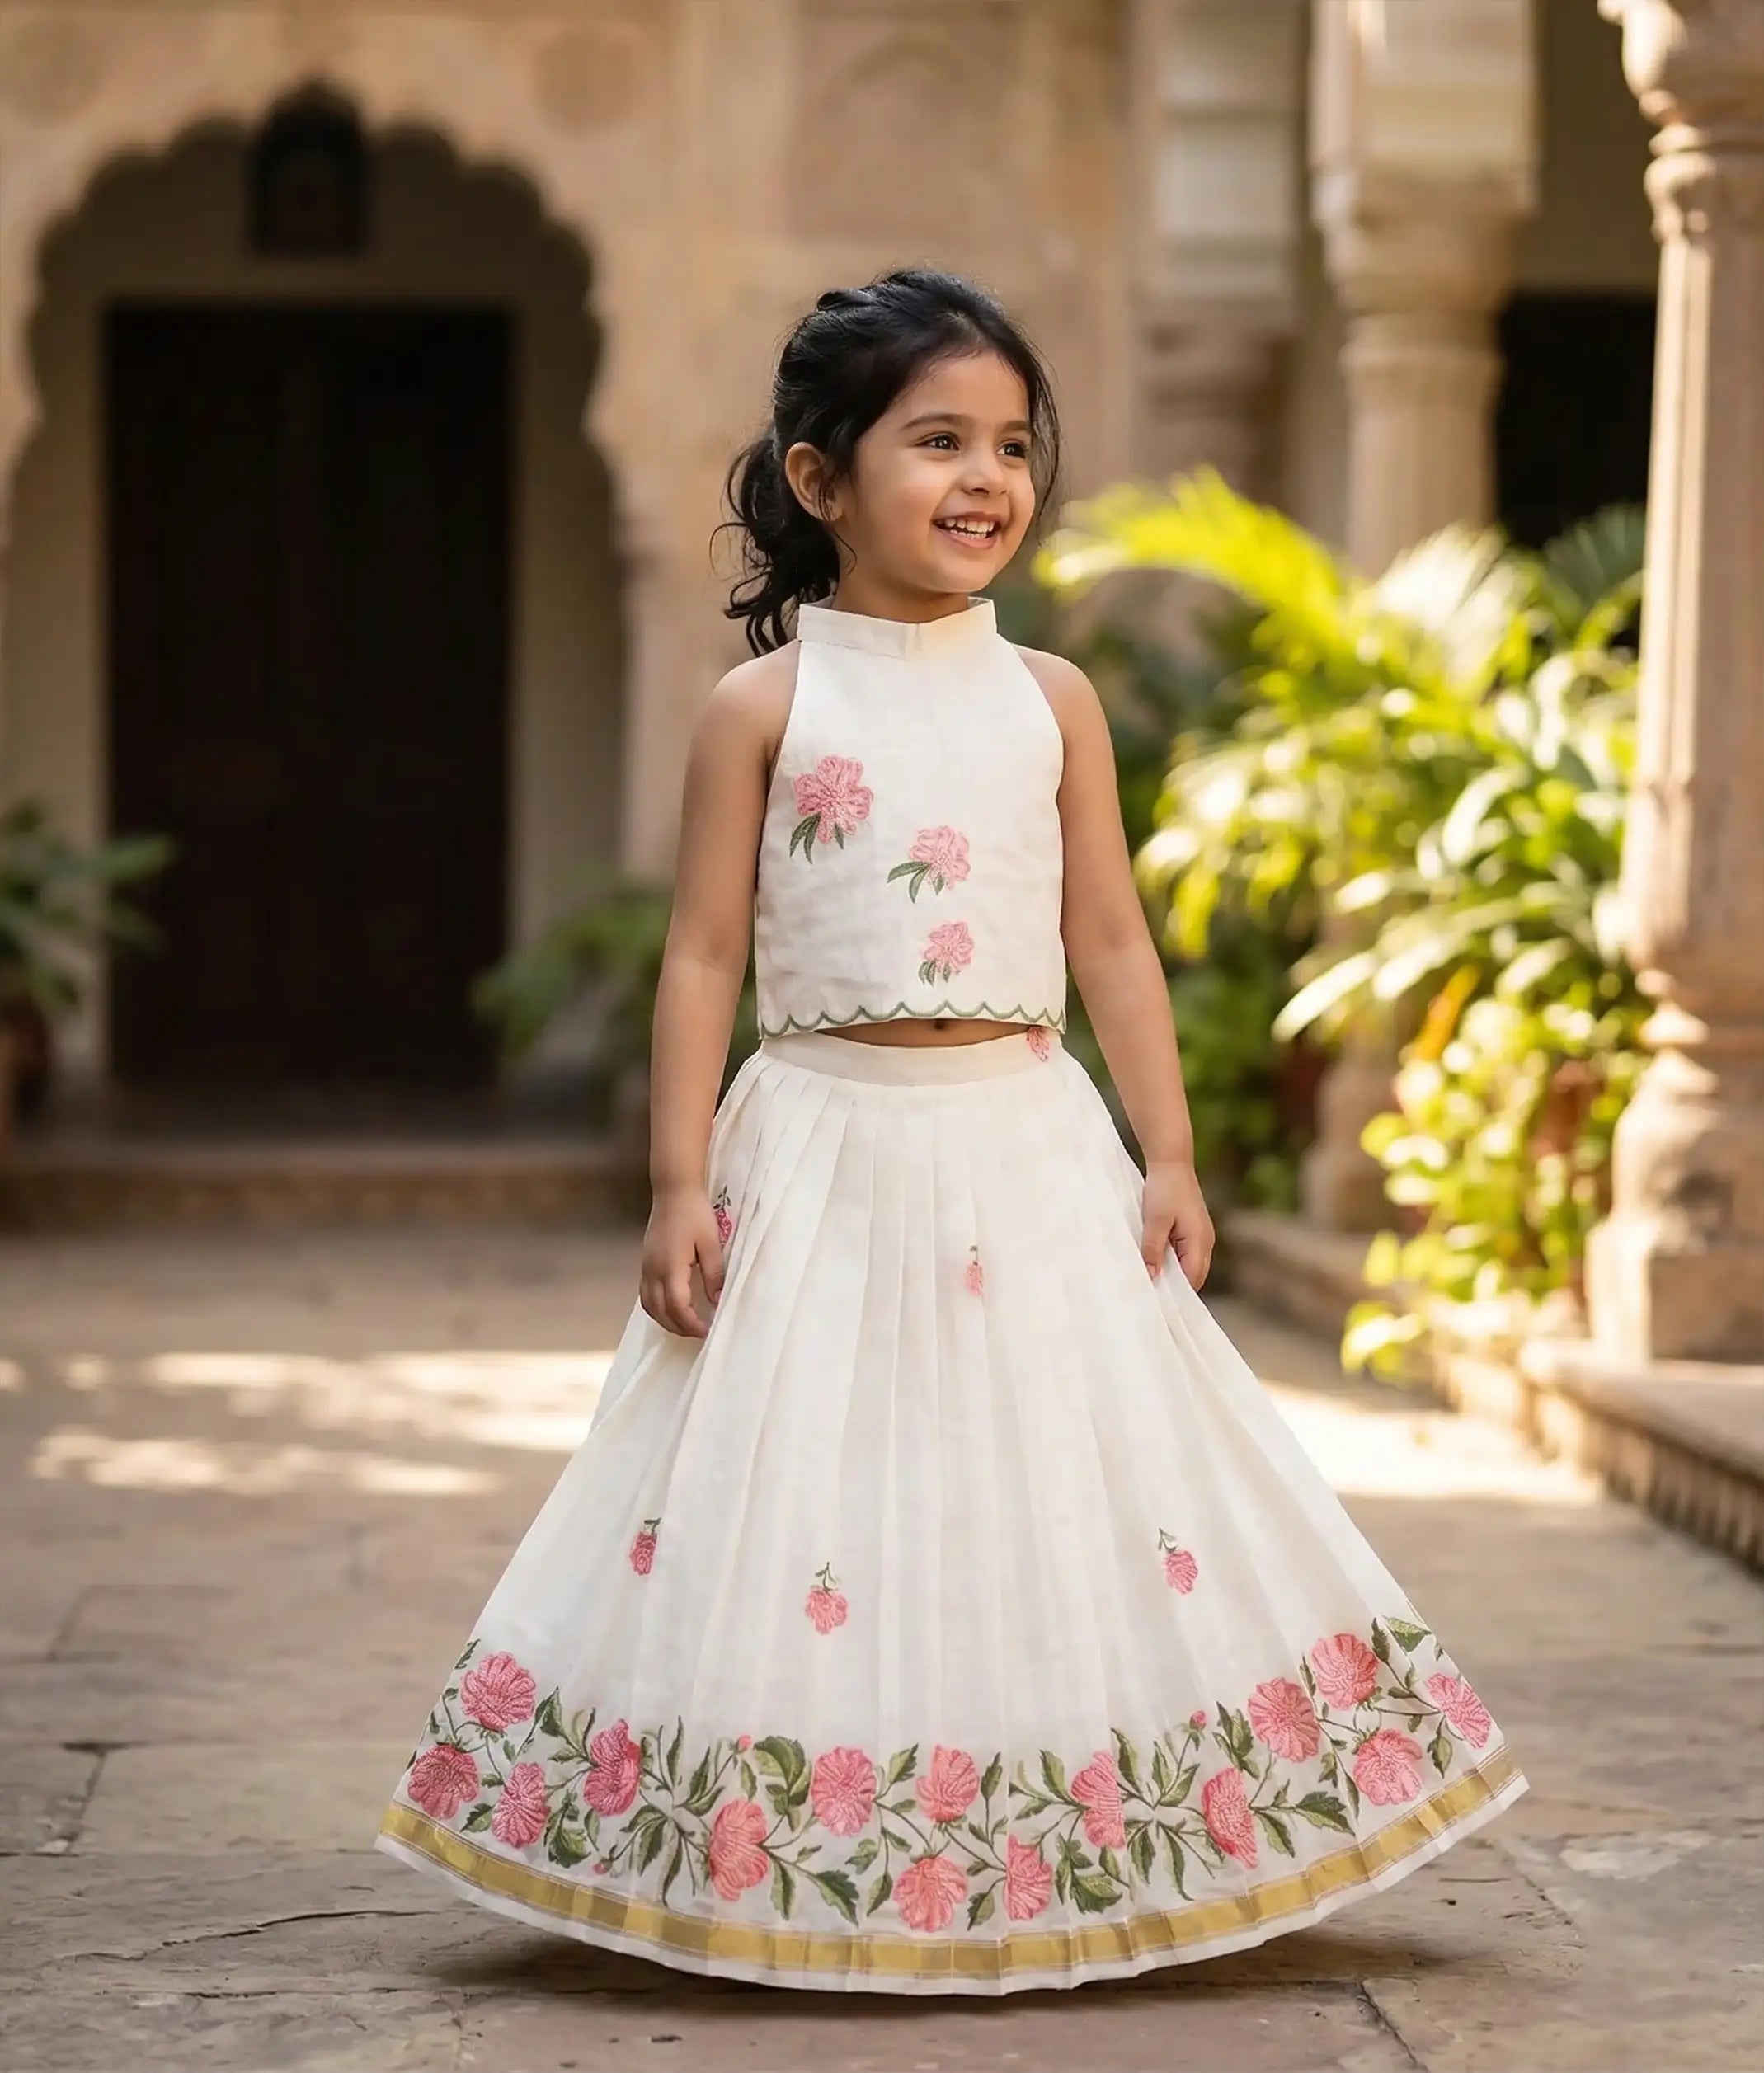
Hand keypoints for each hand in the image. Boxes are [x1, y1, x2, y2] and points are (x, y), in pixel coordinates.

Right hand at [639, 1183, 725, 1337]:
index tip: (707, 1331)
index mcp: (670, 1267)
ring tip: (686, 1326)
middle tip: (699, 1333)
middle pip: (660, 1312)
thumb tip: (717, 1300)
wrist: (673, 1191)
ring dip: (666, 1321)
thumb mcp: (711, 1243)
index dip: (691, 1324)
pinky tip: (671, 1308)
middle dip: (679, 1328)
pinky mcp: (645, 1263)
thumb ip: (714, 1273)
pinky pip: (645, 1295)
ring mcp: (646, 1267)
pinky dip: (657, 1309)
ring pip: (649, 1306)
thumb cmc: (695, 1214)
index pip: (677, 1307)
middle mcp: (653, 1271)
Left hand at [1140, 1157, 1214, 1290]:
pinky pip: (1186, 1253)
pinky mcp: (1194, 1229)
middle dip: (1175, 1287)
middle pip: (1194, 1275)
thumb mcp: (1154, 1220)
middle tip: (1151, 1296)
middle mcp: (1205, 1241)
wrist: (1171, 1162)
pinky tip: (1156, 1260)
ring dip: (1173, 1272)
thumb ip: (1152, 1249)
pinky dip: (1174, 1260)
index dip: (1177, 1294)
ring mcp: (1202, 1235)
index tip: (1157, 1303)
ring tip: (1151, 1280)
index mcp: (1199, 1241)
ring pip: (1190, 1265)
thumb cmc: (1164, 1189)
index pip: (1192, 1278)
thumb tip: (1152, 1276)